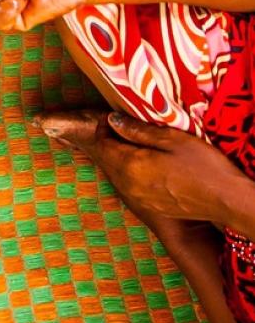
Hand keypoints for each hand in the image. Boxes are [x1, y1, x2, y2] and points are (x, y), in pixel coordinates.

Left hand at [44, 110, 251, 228]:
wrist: (228, 202)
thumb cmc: (204, 167)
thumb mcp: (172, 139)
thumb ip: (138, 130)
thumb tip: (112, 120)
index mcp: (131, 165)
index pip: (103, 142)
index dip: (102, 127)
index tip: (105, 116)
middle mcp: (128, 184)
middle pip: (103, 158)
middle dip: (98, 141)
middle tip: (94, 126)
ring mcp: (138, 198)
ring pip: (113, 171)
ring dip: (110, 155)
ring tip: (108, 141)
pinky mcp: (149, 206)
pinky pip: (125, 183)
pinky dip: (121, 169)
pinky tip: (129, 162)